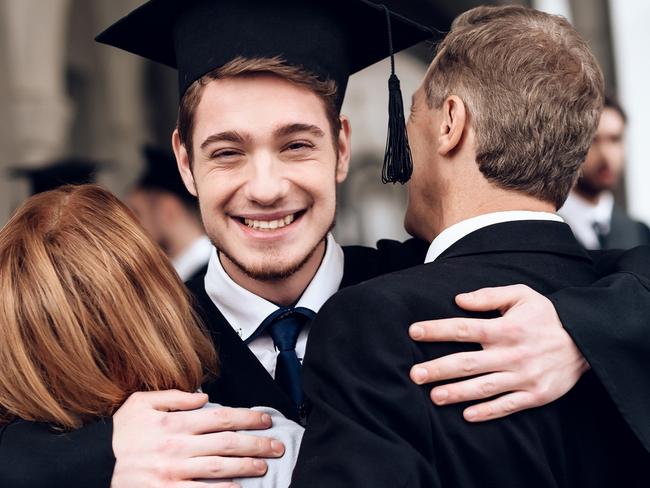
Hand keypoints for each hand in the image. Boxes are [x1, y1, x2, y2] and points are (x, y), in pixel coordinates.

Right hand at [111, 390, 284, 487]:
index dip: (249, 417)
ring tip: (264, 466)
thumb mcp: (140, 403)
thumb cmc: (119, 434)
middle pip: (227, 443)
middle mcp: (177, 446)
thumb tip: (203, 396)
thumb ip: (173, 396)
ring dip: (246, 466)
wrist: (91, 465)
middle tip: (276, 445)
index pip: (222, 416)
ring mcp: (173, 472)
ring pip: (219, 468)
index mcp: (174, 421)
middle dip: (256, 443)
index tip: (266, 419)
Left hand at [408, 284, 589, 421]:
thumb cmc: (547, 316)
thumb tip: (459, 299)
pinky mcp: (536, 395)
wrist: (586, 341)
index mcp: (506, 328)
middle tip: (414, 375)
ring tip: (434, 396)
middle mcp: (512, 354)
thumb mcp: (522, 295)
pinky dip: (488, 412)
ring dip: (457, 393)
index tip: (414, 331)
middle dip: (439, 369)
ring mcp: (524, 377)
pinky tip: (467, 415)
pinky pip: (508, 406)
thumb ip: (489, 295)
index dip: (437, 330)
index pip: (464, 329)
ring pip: (484, 387)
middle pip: (468, 363)